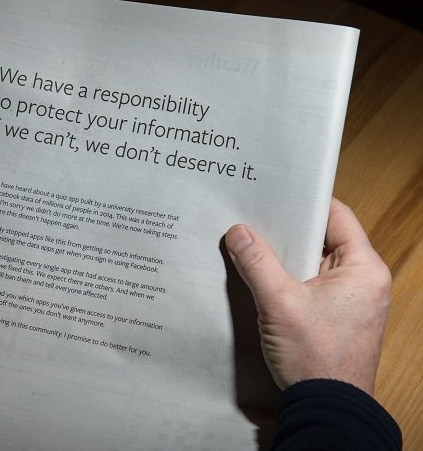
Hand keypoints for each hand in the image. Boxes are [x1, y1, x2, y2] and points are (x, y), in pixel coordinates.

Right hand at [224, 198, 391, 394]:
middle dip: (288, 230)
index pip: (337, 216)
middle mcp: (363, 280)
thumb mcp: (279, 304)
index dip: (306, 202)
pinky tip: (262, 275)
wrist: (327, 410)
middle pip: (324, 237)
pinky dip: (289, 277)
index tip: (275, 193)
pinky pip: (311, 283)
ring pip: (314, 261)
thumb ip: (257, 263)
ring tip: (253, 243)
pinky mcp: (337, 315)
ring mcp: (351, 299)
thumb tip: (237, 232)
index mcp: (363, 268)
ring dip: (286, 256)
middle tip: (254, 217)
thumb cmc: (315, 358)